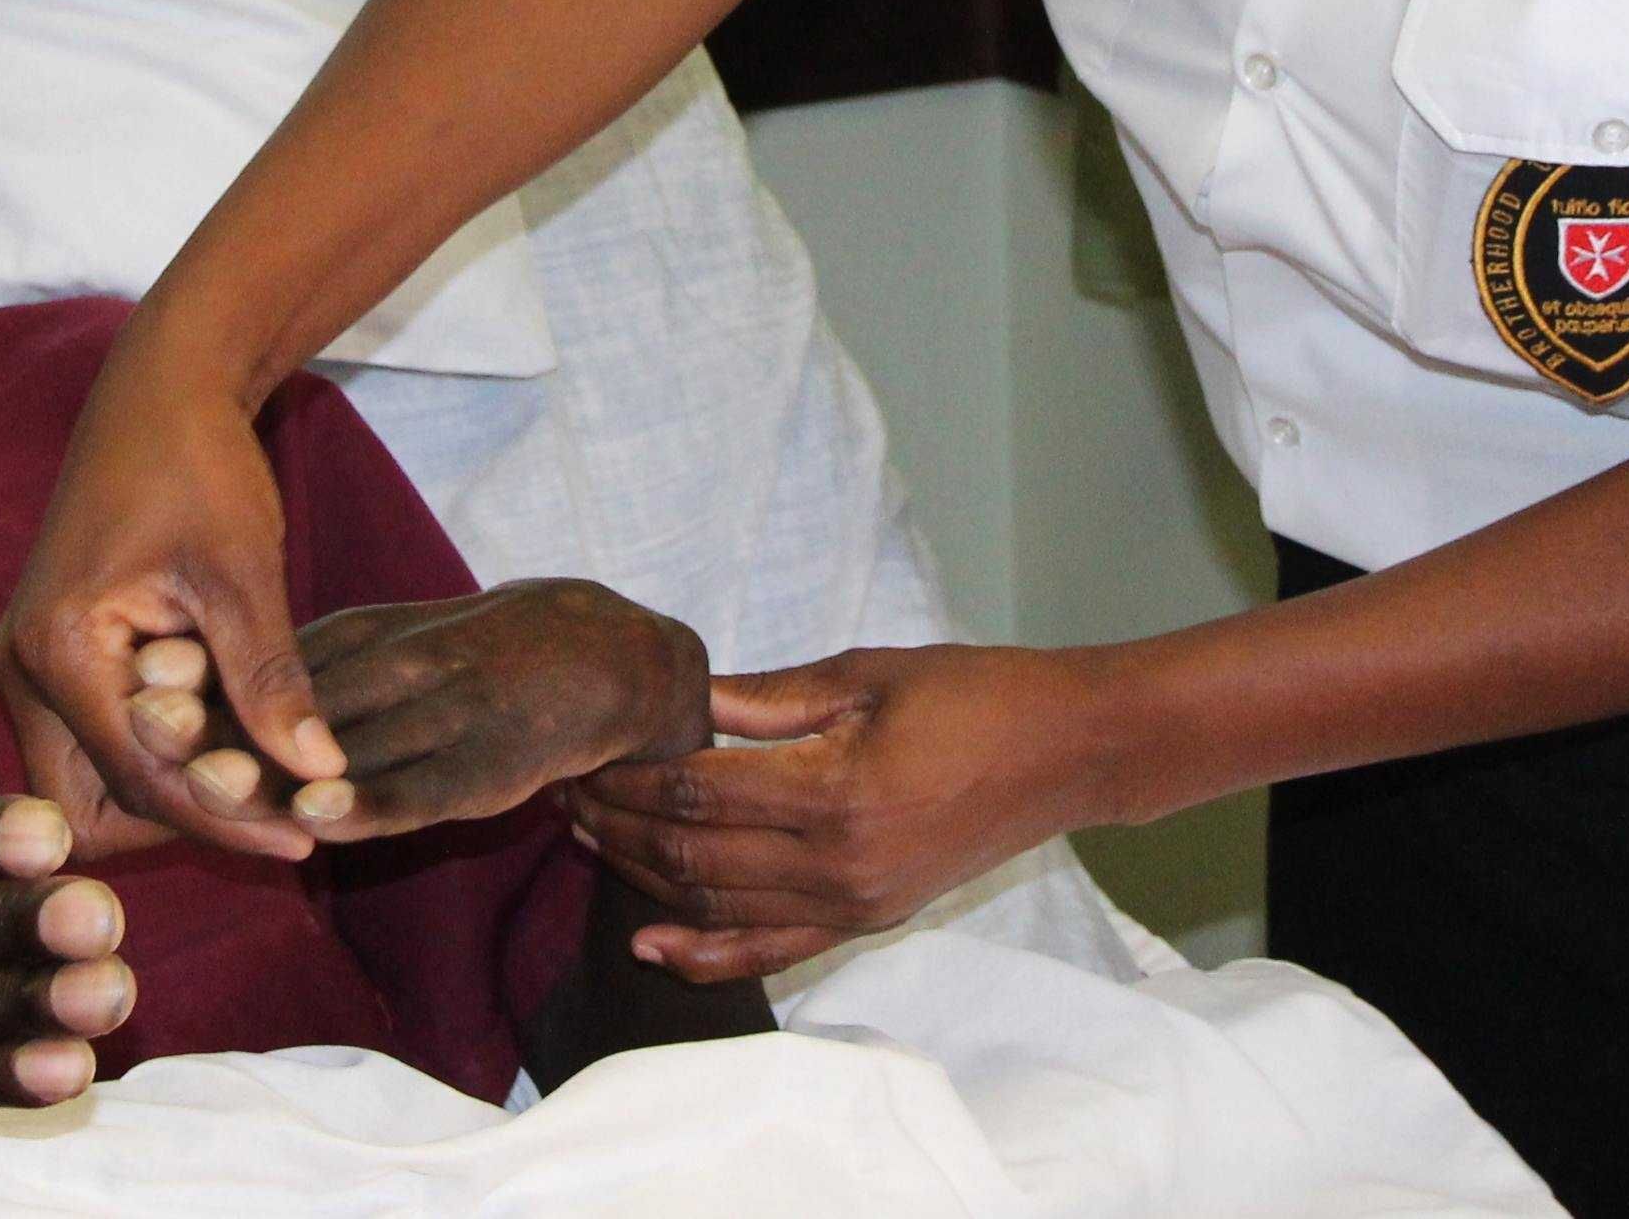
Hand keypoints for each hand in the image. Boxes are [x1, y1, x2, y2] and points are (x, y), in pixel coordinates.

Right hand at [0, 330, 338, 864]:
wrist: (160, 390)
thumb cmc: (198, 463)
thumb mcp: (242, 570)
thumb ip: (270, 678)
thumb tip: (321, 774)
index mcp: (55, 651)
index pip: (138, 781)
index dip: (224, 816)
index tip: (304, 838)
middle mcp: (19, 671)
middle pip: (93, 807)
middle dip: (183, 823)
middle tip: (283, 823)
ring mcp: (27, 668)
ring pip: (92, 784)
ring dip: (171, 795)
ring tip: (269, 791)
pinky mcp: (51, 661)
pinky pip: (98, 743)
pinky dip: (160, 758)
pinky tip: (235, 750)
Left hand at [124, 581, 710, 841]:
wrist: (602, 656)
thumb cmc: (475, 656)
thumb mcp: (388, 641)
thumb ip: (310, 670)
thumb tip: (216, 697)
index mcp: (364, 636)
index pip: (269, 662)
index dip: (203, 681)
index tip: (132, 693)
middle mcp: (398, 666)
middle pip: (293, 700)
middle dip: (220, 721)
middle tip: (149, 736)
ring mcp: (444, 713)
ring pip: (348, 744)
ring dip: (275, 765)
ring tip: (207, 786)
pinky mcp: (487, 763)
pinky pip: (420, 786)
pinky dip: (369, 799)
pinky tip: (320, 816)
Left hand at [566, 643, 1094, 984]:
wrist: (1064, 753)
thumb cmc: (972, 694)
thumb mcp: (865, 673)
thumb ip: (767, 697)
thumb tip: (678, 696)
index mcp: (833, 790)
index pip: (697, 790)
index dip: (630, 775)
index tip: (582, 749)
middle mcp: (836, 863)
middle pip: (693, 854)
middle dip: (619, 825)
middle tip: (564, 790)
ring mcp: (851, 904)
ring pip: (717, 905)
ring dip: (643, 878)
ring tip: (587, 838)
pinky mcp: (866, 922)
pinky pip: (770, 952)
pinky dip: (705, 956)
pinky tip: (650, 945)